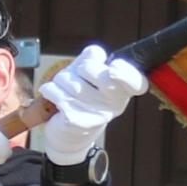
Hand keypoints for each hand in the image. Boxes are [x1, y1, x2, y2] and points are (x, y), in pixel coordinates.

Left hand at [30, 44, 151, 167]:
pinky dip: (50, 91)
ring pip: (69, 81)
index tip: (113, 68)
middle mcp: (115, 103)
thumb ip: (93, 58)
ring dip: (61, 80)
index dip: (125, 73)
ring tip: (65, 89)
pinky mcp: (76, 122)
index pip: (136, 81)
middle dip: (79, 68)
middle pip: (92, 70)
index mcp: (124, 89)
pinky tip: (55, 97)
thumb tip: (96, 54)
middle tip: (79, 76)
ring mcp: (97, 115)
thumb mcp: (90, 73)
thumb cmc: (83, 94)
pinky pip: (57, 94)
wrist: (71, 132)